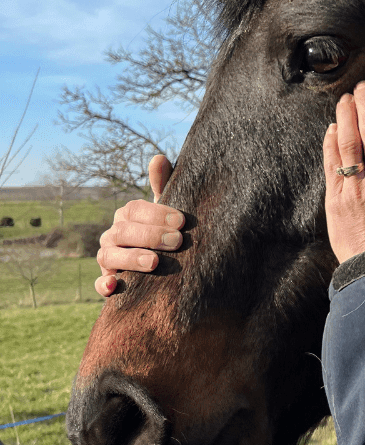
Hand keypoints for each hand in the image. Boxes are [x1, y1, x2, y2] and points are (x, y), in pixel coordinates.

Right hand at [94, 155, 183, 296]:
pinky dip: (104, 285)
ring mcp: (108, 259)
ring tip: (154, 263)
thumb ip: (163, 186)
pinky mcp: (108, 283)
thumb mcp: (167, 213)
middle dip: (150, 236)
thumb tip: (159, 157)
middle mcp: (112, 235)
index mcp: (127, 216)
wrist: (164, 270)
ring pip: (109, 256)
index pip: (135, 210)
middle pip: (123, 232)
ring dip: (131, 259)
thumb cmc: (165, 233)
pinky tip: (115, 287)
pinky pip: (100, 285)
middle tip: (178, 242)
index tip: (182, 220)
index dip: (157, 214)